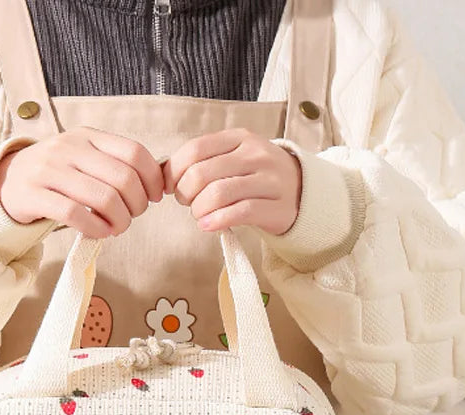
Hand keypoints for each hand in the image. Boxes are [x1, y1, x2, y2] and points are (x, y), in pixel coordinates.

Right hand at [0, 126, 164, 237]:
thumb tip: (157, 183)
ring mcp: (50, 170)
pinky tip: (99, 233)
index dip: (152, 179)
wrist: (6, 182)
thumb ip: (114, 164)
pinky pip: (75, 215)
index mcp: (88, 136)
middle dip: (137, 205)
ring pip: (103, 198)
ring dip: (119, 221)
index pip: (135, 152)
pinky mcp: (34, 195)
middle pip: (124, 179)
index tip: (154, 197)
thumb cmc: (56, 175)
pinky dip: (95, 229)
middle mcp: (70, 148)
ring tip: (117, 228)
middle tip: (132, 216)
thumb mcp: (83, 157)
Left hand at [161, 128, 301, 234]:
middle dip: (185, 194)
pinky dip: (216, 222)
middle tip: (188, 203)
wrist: (302, 193)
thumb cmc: (255, 178)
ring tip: (200, 215)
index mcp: (239, 138)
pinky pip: (238, 213)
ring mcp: (268, 180)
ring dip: (199, 210)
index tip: (170, 187)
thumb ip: (203, 161)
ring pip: (218, 194)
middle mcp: (255, 154)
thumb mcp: (233, 159)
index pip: (194, 150)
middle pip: (201, 174)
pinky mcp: (276, 207)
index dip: (174, 172)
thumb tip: (162, 173)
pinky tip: (208, 226)